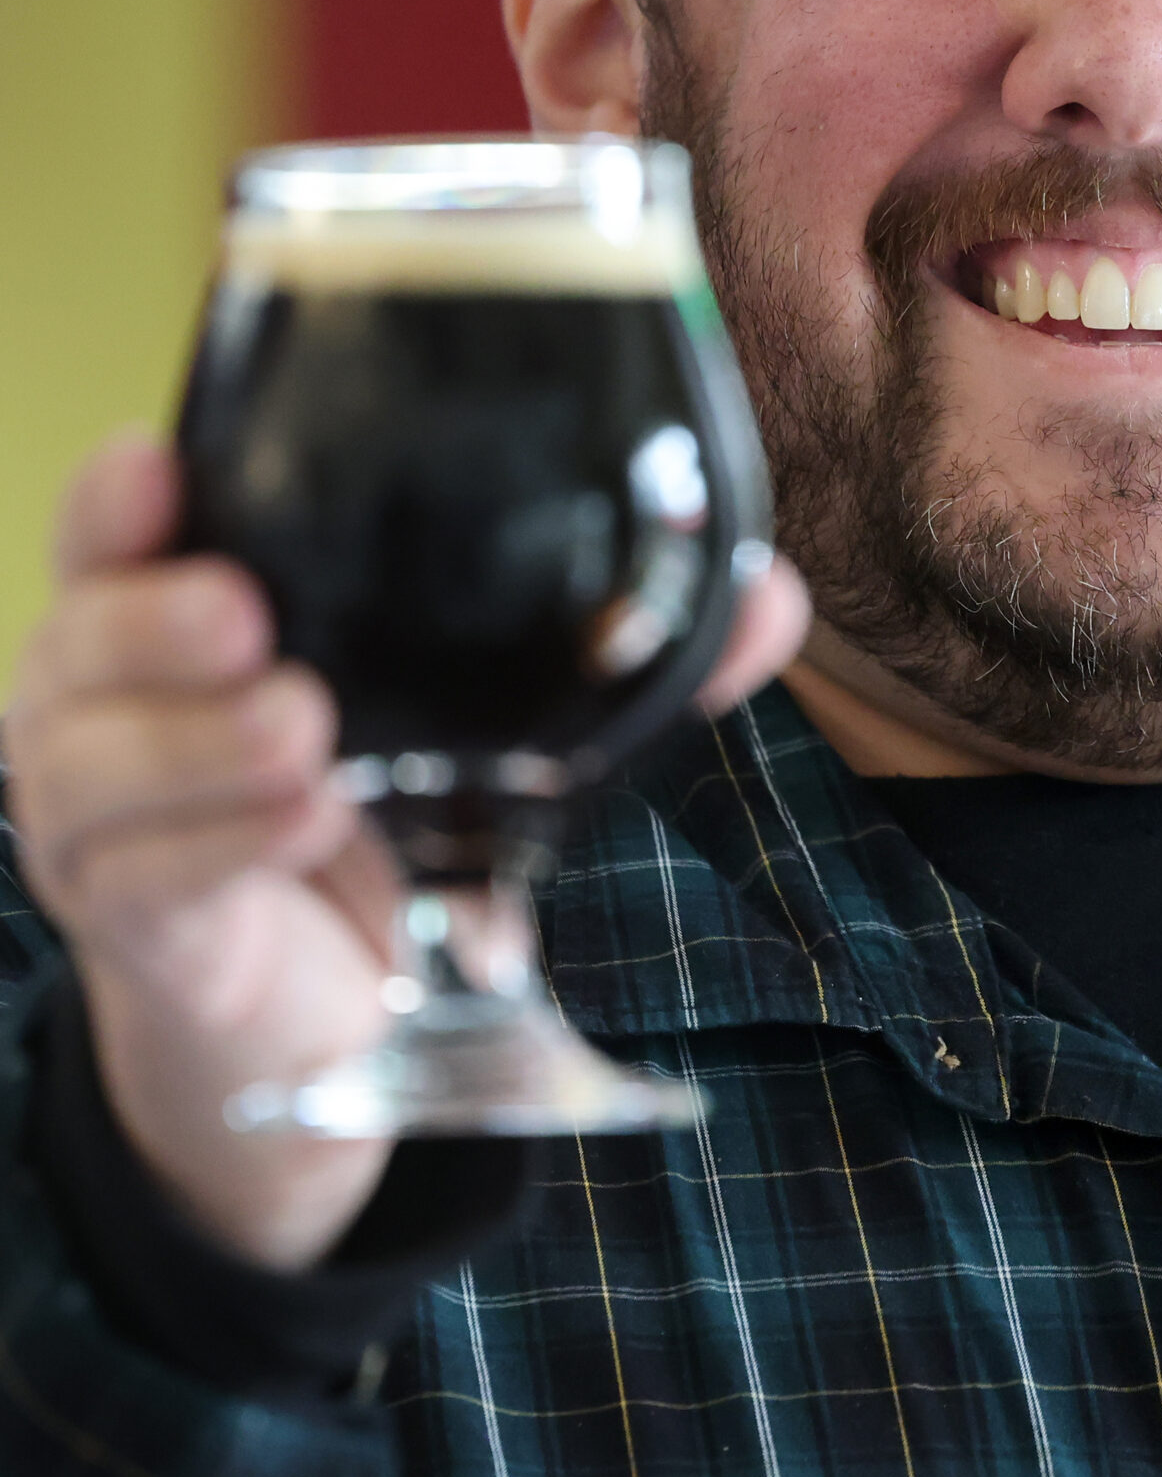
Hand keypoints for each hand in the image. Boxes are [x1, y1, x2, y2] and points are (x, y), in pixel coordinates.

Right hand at [2, 431, 808, 1271]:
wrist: (332, 1011)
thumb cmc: (394, 807)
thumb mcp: (492, 714)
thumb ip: (622, 653)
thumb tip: (768, 600)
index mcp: (190, 604)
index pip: (114, 524)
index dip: (119, 494)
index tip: (164, 465)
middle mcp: (112, 696)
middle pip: (78, 630)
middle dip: (151, 616)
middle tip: (246, 612)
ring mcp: (99, 815)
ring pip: (87, 759)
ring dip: (191, 742)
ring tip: (302, 732)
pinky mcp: (132, 925)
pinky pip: (139, 874)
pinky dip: (211, 841)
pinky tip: (293, 821)